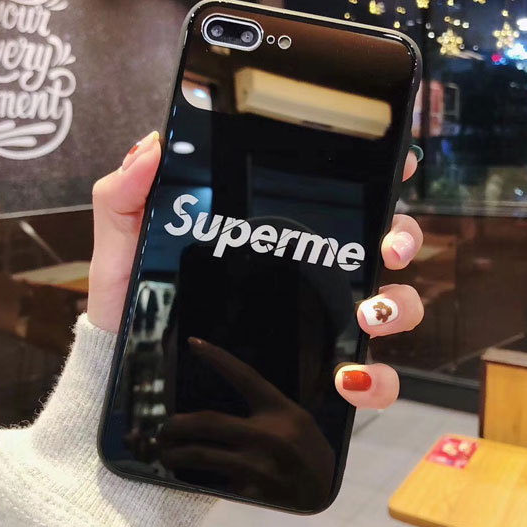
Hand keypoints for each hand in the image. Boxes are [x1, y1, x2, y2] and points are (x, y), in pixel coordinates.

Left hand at [87, 130, 423, 410]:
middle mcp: (304, 271)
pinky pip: (364, 375)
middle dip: (400, 238)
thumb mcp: (126, 242)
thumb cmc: (133, 299)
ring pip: (388, 305)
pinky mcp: (313, 368)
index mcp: (272, 234)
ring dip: (397, 306)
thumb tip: (153, 147)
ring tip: (368, 312)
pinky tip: (350, 377)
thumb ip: (127, 193)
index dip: (374, 178)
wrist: (130, 364)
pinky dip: (375, 379)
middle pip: (378, 245)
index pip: (334, 197)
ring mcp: (314, 319)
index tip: (396, 165)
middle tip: (386, 247)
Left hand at [159, 337, 335, 508]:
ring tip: (165, 452)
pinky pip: (212, 480)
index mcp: (278, 408)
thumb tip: (224, 398)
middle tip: (163, 428)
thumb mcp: (295, 415)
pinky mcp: (249, 489)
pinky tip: (184, 474)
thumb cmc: (307, 445)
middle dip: (176, 424)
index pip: (243, 375)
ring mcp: (256, 464)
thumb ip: (264, 407)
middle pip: (208, 421)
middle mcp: (265, 433)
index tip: (194, 342)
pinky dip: (195, 476)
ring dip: (175, 453)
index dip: (217, 357)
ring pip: (202, 455)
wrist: (324, 487)